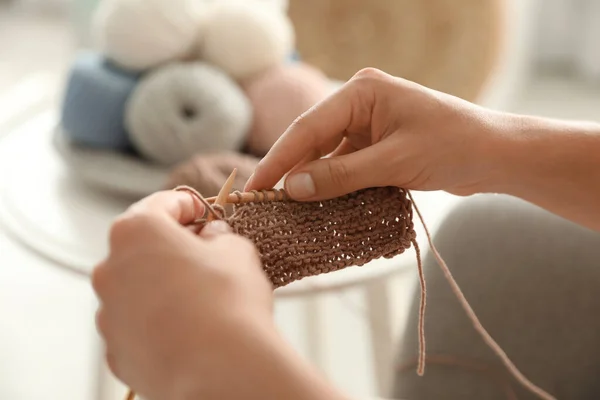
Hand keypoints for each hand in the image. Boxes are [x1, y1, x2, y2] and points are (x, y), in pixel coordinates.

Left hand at [92, 191, 273, 398]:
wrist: (221, 368)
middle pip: (142, 247)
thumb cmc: (229, 301)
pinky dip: (156, 322)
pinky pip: (136, 325)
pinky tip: (187, 328)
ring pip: (136, 288)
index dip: (191, 205)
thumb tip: (211, 237)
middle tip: (206, 254)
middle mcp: (110, 268)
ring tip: (199, 298)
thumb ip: (218, 235)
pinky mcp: (115, 350)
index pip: (162, 204)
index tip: (207, 213)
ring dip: (162, 285)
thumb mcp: (236, 250)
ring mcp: (108, 312)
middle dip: (172, 247)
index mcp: (136, 231)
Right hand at [245, 67, 506, 199]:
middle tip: (263, 202)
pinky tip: (317, 202)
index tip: (254, 187)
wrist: (496, 156)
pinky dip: (332, 183)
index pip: (308, 128)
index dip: (278, 159)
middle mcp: (360, 103)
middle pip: (312, 140)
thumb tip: (293, 189)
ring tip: (285, 208)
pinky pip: (344, 163)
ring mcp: (368, 123)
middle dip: (290, 170)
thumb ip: (340, 176)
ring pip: (326, 154)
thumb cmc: (454, 147)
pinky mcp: (376, 143)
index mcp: (362, 92)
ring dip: (311, 180)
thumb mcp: (393, 163)